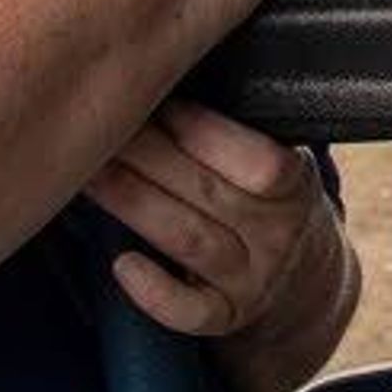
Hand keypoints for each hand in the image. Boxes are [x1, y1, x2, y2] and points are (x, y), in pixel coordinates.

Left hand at [87, 101, 361, 391]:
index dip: (201, 130)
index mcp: (297, 185)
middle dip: (146, 154)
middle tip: (97, 124)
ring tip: (88, 174)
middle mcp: (279, 235)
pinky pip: (193, 312)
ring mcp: (255, 280)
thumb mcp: (277, 160)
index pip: (258, 160)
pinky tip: (122, 265)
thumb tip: (164, 75)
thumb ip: (237, 134)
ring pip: (188, 240)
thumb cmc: (266, 196)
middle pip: (207, 191)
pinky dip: (156, 293)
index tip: (152, 99)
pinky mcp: (227, 316)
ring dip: (132, 203)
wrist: (303, 275)